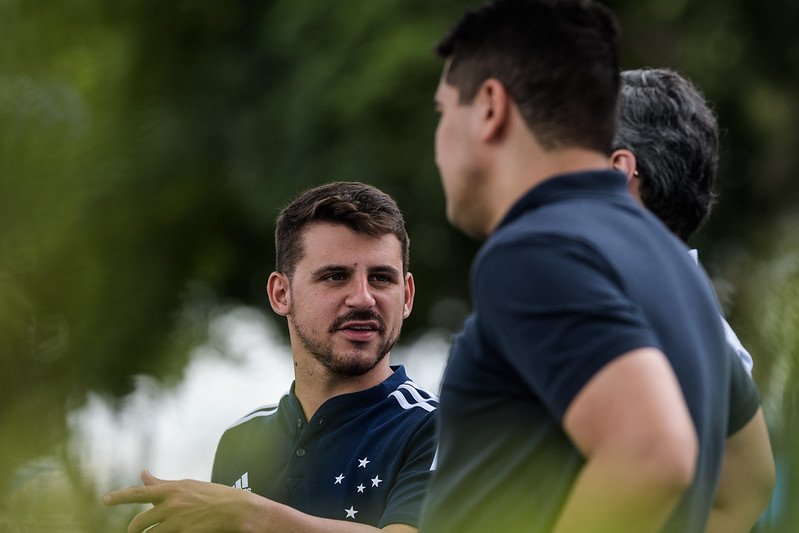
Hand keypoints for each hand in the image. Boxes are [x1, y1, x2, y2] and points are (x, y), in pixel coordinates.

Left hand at [103, 470, 255, 531]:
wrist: (236, 509)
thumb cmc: (212, 496)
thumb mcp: (187, 485)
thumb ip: (162, 483)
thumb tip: (142, 473)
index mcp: (172, 488)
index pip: (139, 492)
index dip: (120, 496)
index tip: (105, 500)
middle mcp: (171, 504)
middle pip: (139, 521)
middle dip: (134, 529)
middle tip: (133, 532)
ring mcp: (177, 521)